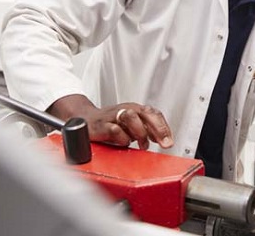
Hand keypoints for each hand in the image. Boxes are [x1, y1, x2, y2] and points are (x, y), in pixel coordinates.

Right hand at [48, 94, 173, 149]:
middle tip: (164, 143)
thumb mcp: (131, 125)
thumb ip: (147, 130)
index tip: (169, 142)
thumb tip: (162, 139)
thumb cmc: (110, 123)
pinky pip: (114, 129)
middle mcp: (126, 109)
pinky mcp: (101, 124)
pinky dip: (122, 138)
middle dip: (158, 129)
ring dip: (140, 133)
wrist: (84, 119)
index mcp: (136, 109)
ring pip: (131, 116)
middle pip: (146, 113)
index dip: (164, 128)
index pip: (154, 114)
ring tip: (142, 145)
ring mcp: (113, 116)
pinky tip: (124, 144)